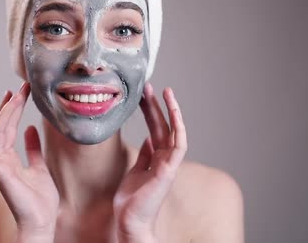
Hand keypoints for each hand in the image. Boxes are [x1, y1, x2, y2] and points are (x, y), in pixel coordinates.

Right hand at [0, 82, 58, 240]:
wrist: (42, 220)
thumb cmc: (40, 199)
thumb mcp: (40, 166)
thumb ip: (33, 148)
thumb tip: (31, 128)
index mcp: (10, 158)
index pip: (8, 128)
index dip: (13, 109)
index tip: (20, 92)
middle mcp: (1, 159)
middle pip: (2, 126)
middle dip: (11, 105)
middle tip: (22, 87)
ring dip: (4, 113)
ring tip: (13, 95)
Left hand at [113, 83, 187, 241]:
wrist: (129, 221)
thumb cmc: (132, 201)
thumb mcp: (136, 171)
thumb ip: (145, 155)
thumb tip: (149, 139)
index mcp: (157, 159)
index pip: (157, 128)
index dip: (152, 111)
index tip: (145, 95)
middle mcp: (165, 160)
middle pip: (164, 126)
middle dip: (158, 105)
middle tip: (150, 86)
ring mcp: (168, 165)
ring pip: (175, 132)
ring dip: (171, 112)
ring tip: (165, 93)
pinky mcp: (167, 172)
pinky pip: (178, 148)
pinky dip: (178, 131)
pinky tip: (173, 116)